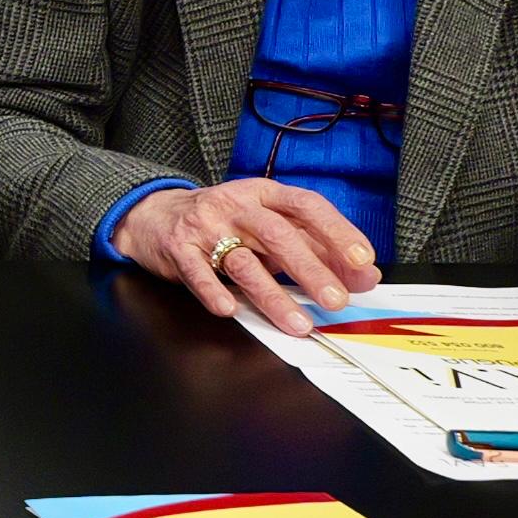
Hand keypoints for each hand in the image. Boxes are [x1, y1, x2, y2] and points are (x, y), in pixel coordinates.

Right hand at [117, 178, 374, 335]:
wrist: (155, 214)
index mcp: (264, 194)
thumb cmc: (223, 221)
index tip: (361, 259)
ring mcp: (205, 227)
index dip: (336, 231)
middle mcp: (236, 206)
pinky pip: (197, 272)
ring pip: (243, 261)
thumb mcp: (267, 224)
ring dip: (273, 295)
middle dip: (310, 269)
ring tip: (298, 323)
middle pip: (278, 235)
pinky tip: (229, 308)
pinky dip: (213, 291)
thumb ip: (314, 247)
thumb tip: (363, 276)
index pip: (306, 206)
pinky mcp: (178, 248)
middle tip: (335, 300)